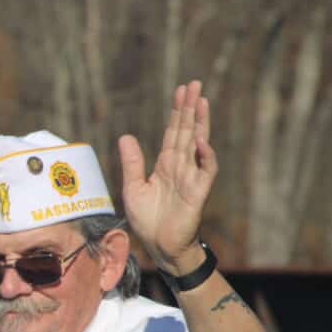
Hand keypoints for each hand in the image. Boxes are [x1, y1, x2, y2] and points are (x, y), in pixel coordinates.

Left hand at [119, 80, 217, 274]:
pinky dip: (205, 155)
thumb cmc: (148, 221)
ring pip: (198, 144)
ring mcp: (191, 177)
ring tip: (201, 101)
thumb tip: (126, 136)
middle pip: (187, 131)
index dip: (177, 112)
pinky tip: (201, 140)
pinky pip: (206, 170)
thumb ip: (132, 163)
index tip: (180, 91)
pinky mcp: (198, 192)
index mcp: (165, 165)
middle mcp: (181, 167)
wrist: (159, 247)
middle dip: (190, 108)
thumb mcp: (133, 188)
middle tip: (194, 84)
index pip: (173, 132)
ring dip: (201, 123)